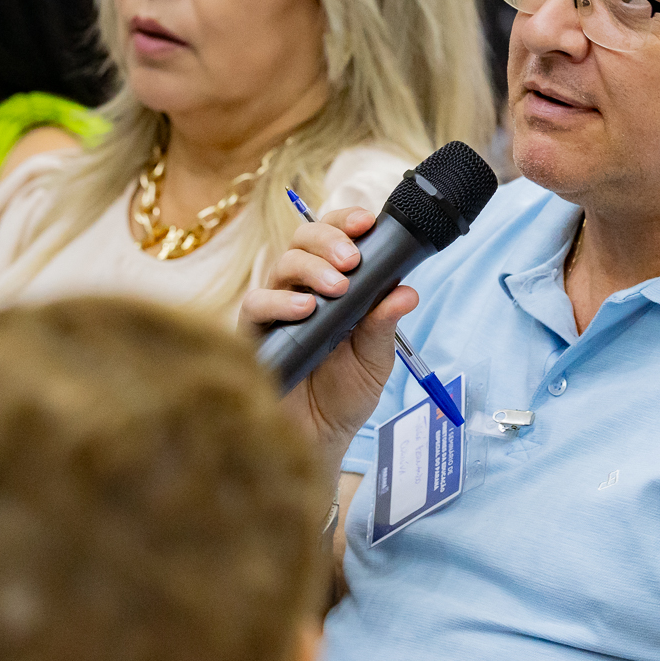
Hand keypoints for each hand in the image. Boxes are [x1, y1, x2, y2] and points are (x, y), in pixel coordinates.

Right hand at [240, 208, 417, 454]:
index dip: (347, 222)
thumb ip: (385, 324)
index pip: (336, 238)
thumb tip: (406, 291)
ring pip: (282, 265)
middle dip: (329, 240)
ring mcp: (275, 308)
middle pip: (303, 241)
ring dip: (312, 269)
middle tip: (352, 260)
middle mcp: (302, 289)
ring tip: (337, 288)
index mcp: (336, 286)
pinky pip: (256, 304)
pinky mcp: (253, 333)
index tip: (368, 222)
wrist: (318, 438)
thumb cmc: (346, 394)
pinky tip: (304, 309)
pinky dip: (280, 301)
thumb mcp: (375, 358)